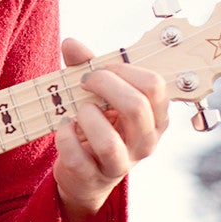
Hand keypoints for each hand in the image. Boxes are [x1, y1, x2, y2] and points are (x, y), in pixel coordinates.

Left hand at [52, 38, 169, 221]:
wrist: (84, 173)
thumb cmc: (97, 124)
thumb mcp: (98, 94)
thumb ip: (86, 66)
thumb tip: (71, 43)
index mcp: (156, 116)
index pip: (154, 86)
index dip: (123, 70)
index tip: (100, 69)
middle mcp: (146, 142)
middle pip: (136, 107)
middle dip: (105, 85)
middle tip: (85, 82)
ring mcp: (122, 164)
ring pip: (108, 142)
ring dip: (86, 117)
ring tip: (78, 111)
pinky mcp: (94, 178)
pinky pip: (78, 158)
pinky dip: (64, 137)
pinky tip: (64, 126)